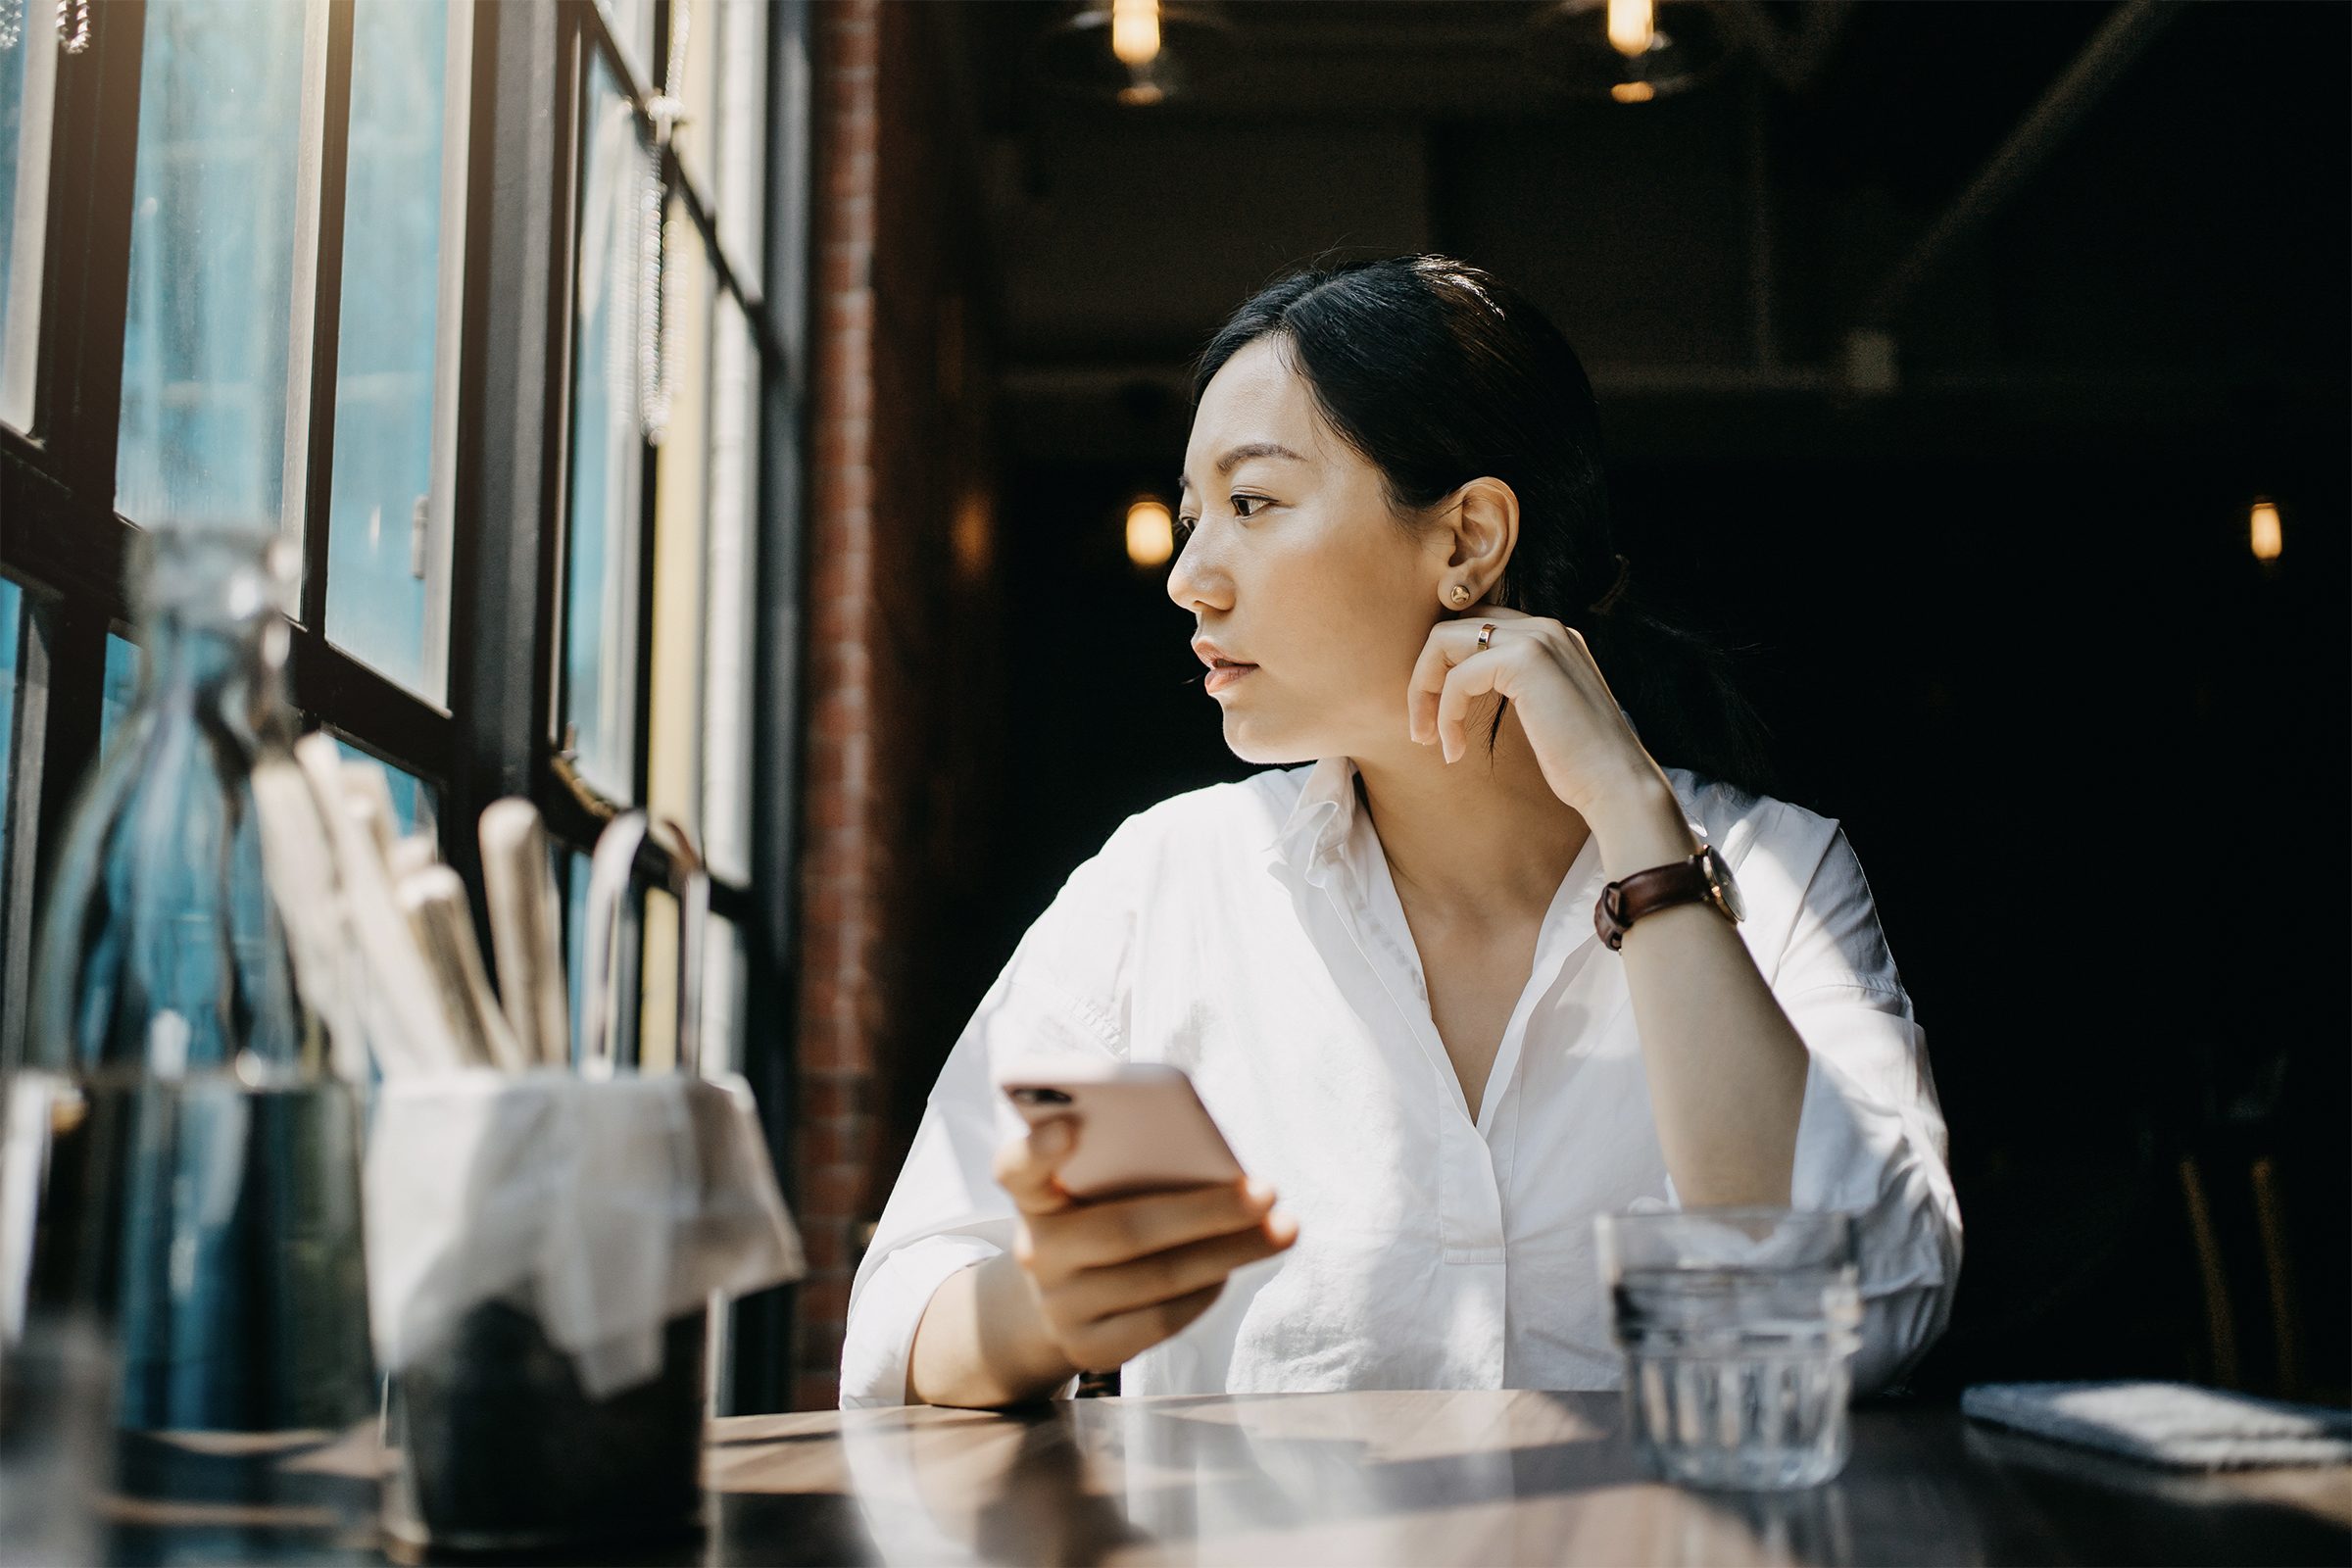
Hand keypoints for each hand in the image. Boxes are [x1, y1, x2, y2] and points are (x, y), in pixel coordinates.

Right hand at [993, 1117, 1298, 1373]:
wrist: (1054, 1304)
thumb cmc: (1094, 1218)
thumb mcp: (1093, 1187)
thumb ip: (1127, 1165)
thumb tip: (1215, 1167)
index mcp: (1032, 1195)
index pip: (1015, 1168)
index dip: (1037, 1149)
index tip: (1067, 1126)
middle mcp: (1036, 1251)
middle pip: (1124, 1229)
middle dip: (1205, 1210)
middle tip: (1266, 1190)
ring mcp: (1059, 1306)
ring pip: (1156, 1278)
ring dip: (1229, 1252)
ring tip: (1283, 1229)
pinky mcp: (1088, 1348)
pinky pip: (1160, 1321)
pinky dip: (1206, 1291)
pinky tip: (1238, 1267)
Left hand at [1406, 604, 1671, 824]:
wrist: (1616, 784)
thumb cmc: (1579, 762)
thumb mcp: (1541, 711)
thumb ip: (1512, 686)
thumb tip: (1459, 683)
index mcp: (1550, 637)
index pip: (1475, 625)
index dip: (1443, 665)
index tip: (1435, 713)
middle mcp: (1545, 627)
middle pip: (1452, 626)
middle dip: (1425, 676)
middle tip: (1421, 730)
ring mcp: (1537, 639)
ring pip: (1443, 641)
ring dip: (1424, 692)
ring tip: (1427, 738)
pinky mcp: (1526, 662)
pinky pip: (1458, 677)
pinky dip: (1445, 714)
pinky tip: (1454, 750)